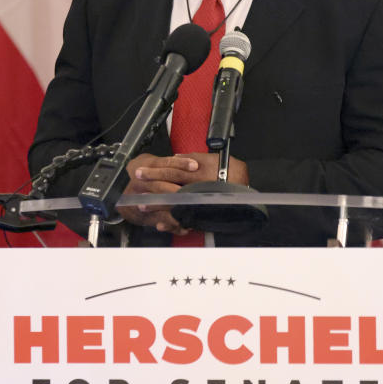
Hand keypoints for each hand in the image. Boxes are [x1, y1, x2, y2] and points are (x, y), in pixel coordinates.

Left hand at [116, 153, 249, 231]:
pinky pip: (186, 220)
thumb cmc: (231, 171)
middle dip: (152, 189)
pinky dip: (173, 223)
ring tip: (143, 206)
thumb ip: (192, 158)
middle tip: (136, 189)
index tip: (140, 172)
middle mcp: (198, 189)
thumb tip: (175, 158)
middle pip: (170, 189)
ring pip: (175, 206)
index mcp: (198, 174)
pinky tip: (161, 225)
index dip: (155, 172)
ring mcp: (200, 203)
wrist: (246, 188)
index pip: (172, 171)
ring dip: (158, 206)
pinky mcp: (203, 214)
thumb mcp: (212, 159)